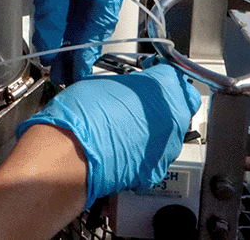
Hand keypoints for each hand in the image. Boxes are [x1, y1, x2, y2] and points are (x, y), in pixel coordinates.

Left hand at [0, 0, 124, 83]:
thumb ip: (50, 22)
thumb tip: (48, 52)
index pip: (99, 27)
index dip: (85, 52)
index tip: (75, 72)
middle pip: (89, 24)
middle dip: (73, 49)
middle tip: (61, 74)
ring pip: (77, 16)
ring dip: (64, 38)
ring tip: (53, 63)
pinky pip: (67, 5)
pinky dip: (58, 22)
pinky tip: (49, 39)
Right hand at [17, 63, 201, 208]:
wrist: (70, 154)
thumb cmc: (83, 115)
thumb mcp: (103, 82)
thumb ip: (129, 84)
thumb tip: (129, 88)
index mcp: (166, 89)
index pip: (176, 77)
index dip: (162, 78)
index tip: (150, 79)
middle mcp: (174, 119)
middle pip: (178, 108)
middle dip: (161, 106)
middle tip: (134, 105)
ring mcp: (167, 148)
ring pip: (168, 135)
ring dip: (152, 131)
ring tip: (123, 129)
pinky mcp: (155, 172)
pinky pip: (154, 158)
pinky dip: (142, 155)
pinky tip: (121, 150)